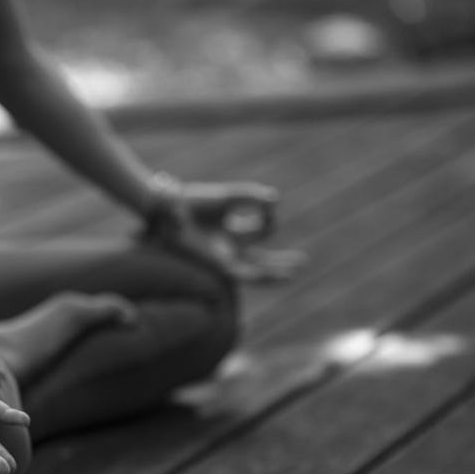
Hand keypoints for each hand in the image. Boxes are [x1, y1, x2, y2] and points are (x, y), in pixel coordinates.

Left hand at [142, 176, 305, 282]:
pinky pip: (242, 274)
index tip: (268, 204)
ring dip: (274, 274)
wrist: (171, 209)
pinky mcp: (217, 265)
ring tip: (294, 274)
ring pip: (253, 272)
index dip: (269, 216)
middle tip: (303, 262)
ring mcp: (223, 258)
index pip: (261, 230)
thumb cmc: (195, 202)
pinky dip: (259, 276)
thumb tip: (276, 201)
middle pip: (260, 259)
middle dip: (281, 262)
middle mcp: (228, 248)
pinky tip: (274, 276)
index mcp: (231, 232)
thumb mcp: (230, 197)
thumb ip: (253, 197)